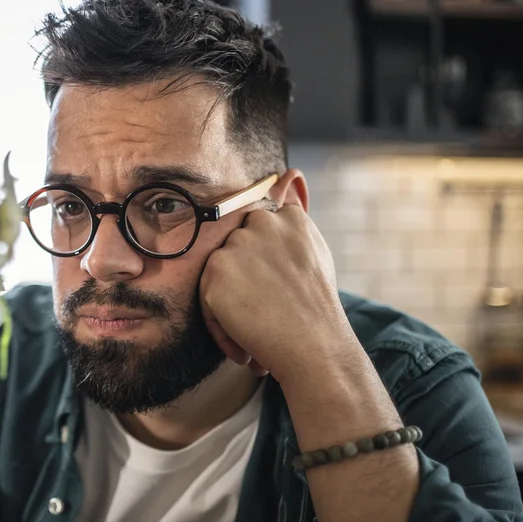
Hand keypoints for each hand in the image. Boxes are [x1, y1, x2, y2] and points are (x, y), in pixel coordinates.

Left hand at [199, 205, 357, 384]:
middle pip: (233, 252)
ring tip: (259, 333)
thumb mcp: (313, 252)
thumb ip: (295, 215)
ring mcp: (238, 245)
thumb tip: (292, 173)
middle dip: (244, 287)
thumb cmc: (316, 309)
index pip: (257, 230)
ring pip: (217, 277)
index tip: (273, 289)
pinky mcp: (217, 270)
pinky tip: (246, 345)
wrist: (314, 348)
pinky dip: (221, 328)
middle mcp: (262, 224)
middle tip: (267, 315)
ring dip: (230, 309)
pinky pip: (205, 301)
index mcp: (289, 218)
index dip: (259, 266)